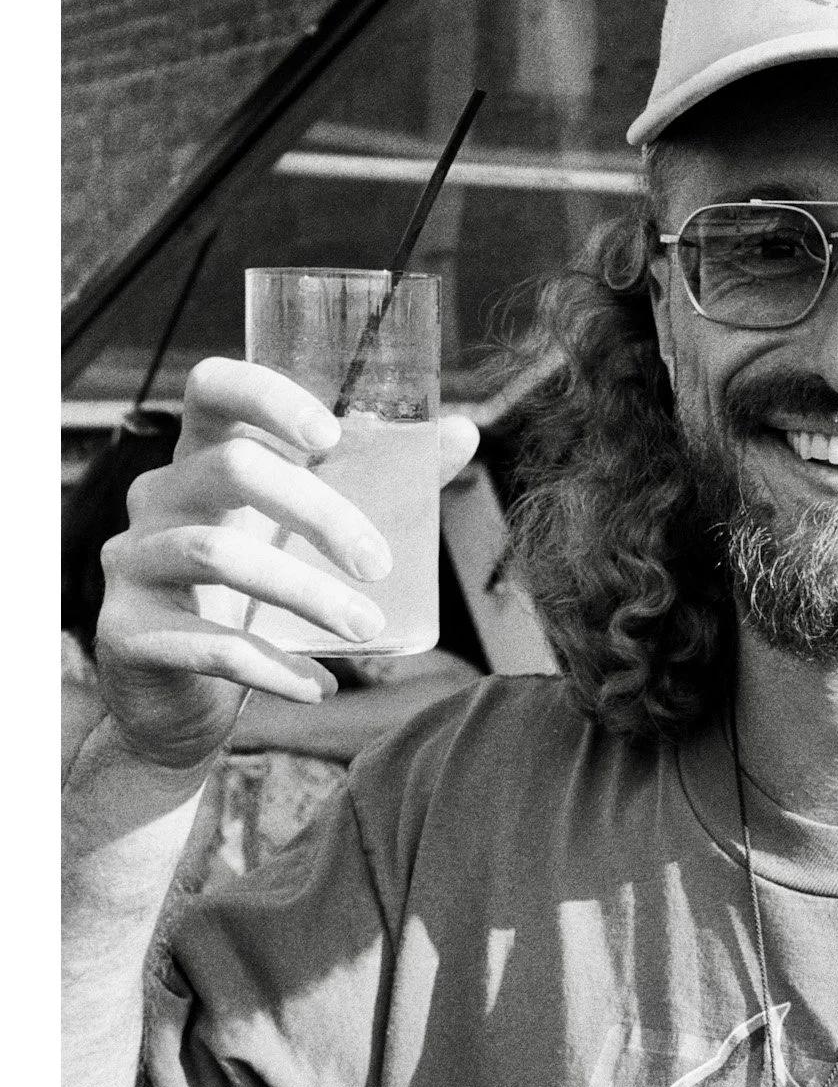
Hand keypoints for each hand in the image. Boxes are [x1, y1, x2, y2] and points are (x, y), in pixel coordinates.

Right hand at [94, 357, 479, 769]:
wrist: (182, 699)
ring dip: (307, 595)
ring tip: (366, 631)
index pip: (213, 388)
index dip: (267, 396)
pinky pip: (205, 641)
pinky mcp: (125, 630)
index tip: (331, 437)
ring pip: (218, 556)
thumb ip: (380, 482)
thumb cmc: (257, 595)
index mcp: (203, 456)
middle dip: (320, 514)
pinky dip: (272, 667)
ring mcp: (132, 560)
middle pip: (232, 469)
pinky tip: (319, 686)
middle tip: (380, 566)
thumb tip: (464, 433)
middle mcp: (158, 496)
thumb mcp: (308, 532)